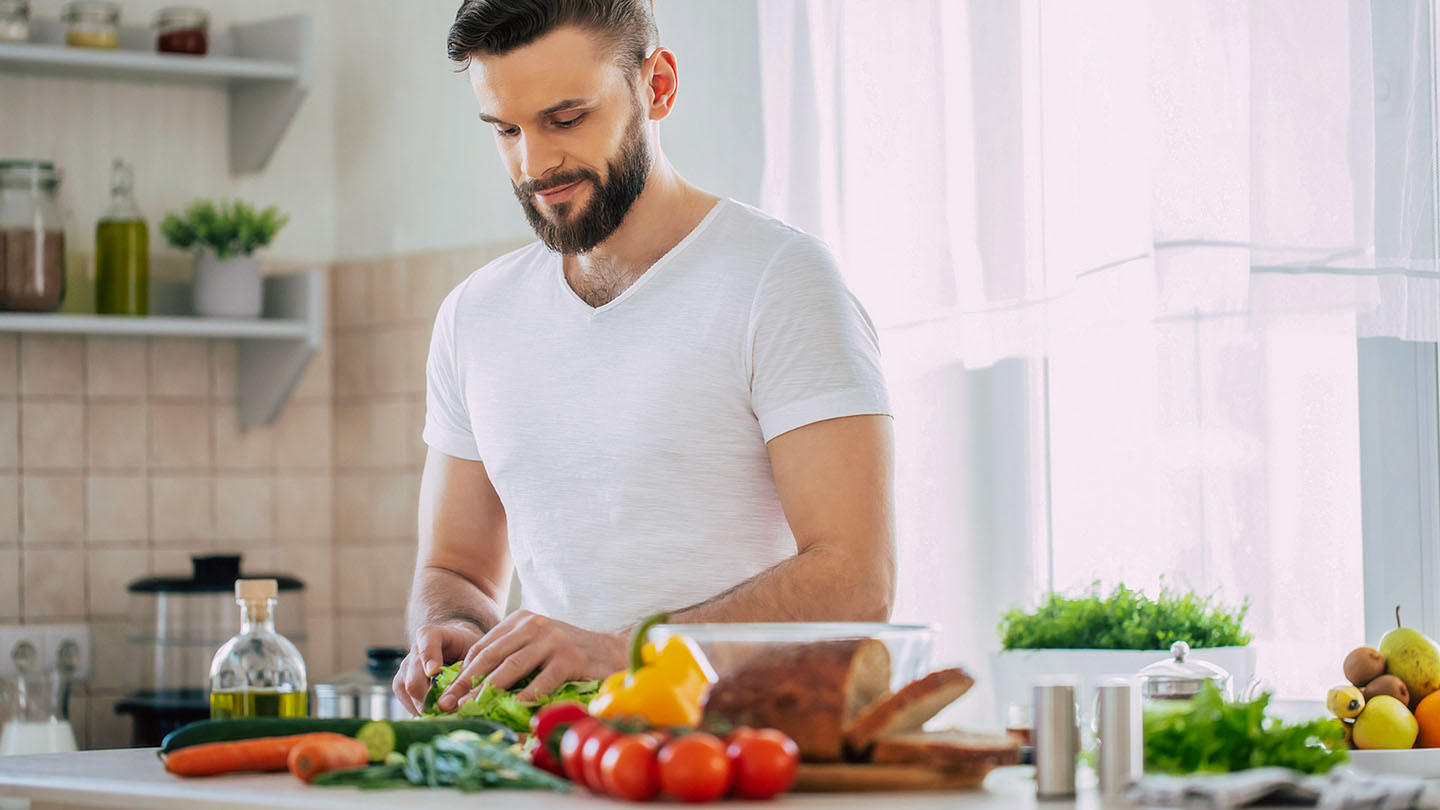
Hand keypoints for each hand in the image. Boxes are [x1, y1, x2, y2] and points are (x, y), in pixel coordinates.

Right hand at [392, 621, 484, 716]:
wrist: (459, 649)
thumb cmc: (469, 650)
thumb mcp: (476, 653)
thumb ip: (470, 667)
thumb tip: (464, 695)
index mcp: (433, 634)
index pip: (427, 640)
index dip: (429, 657)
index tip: (435, 671)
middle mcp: (415, 649)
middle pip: (414, 676)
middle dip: (430, 697)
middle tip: (449, 711)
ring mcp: (405, 667)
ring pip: (407, 690)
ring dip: (425, 706)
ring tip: (445, 714)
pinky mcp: (401, 683)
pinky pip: (405, 700)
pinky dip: (420, 710)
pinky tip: (437, 713)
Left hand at [436, 610, 626, 711]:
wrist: (613, 651)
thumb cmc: (571, 654)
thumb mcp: (538, 645)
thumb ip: (513, 655)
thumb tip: (475, 686)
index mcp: (522, 621)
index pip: (483, 646)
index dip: (462, 670)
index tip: (447, 692)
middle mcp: (534, 626)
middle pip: (491, 655)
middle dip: (466, 682)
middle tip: (448, 703)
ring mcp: (552, 640)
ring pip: (511, 666)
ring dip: (487, 690)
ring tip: (471, 708)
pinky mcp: (570, 658)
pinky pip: (541, 681)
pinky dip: (525, 697)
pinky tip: (512, 710)